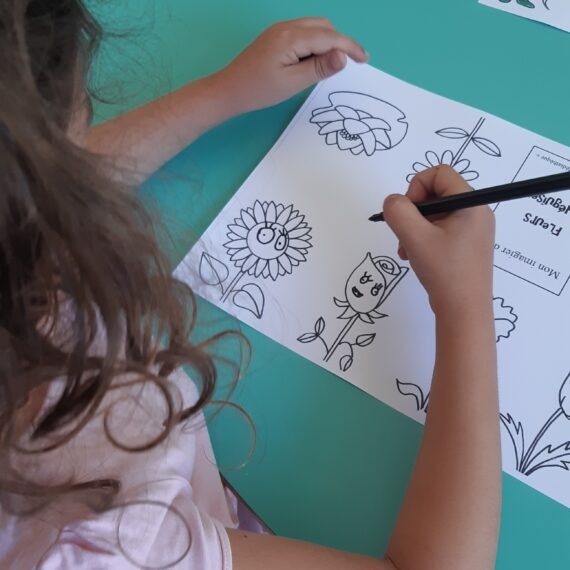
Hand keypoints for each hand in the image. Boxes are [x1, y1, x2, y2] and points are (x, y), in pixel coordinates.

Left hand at [213, 17, 367, 114]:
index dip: (350, 47)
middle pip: (323, 26)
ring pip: (314, 27)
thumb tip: (343, 56)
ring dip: (327, 42)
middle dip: (339, 42)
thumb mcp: (292, 83)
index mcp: (291, 37)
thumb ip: (319, 68)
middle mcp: (286, 27)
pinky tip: (314, 61)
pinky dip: (315, 43)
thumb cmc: (259, 90)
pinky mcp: (276, 37)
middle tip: (348, 65)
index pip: (329, 37)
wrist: (229, 89)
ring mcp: (279, 30)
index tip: (365, 59)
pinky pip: (303, 33)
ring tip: (331, 66)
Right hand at [382, 166, 494, 315]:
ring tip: (408, 250)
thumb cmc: (444, 271)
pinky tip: (416, 257)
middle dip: (413, 212)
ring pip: (434, 214)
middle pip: (435, 193)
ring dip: (414, 228)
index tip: (407, 213)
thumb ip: (398, 211)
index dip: (416, 187)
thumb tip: (392, 201)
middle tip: (405, 235)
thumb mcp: (415, 237)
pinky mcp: (466, 246)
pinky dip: (423, 239)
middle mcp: (476, 212)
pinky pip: (440, 230)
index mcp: (471, 204)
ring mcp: (472, 230)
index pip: (439, 173)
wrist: (464, 312)